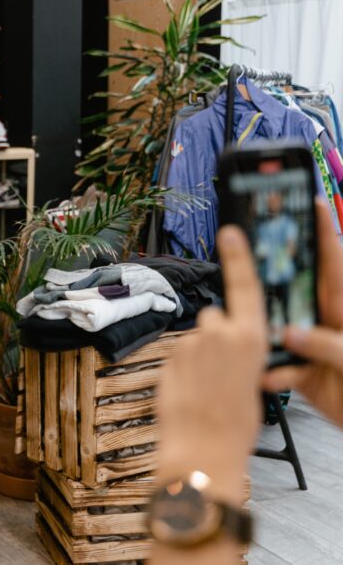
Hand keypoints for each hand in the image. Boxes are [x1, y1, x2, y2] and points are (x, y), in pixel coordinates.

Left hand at [156, 225, 267, 503]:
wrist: (203, 445)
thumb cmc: (234, 422)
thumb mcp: (253, 380)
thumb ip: (239, 353)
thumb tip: (229, 347)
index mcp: (251, 338)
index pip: (244, 287)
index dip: (237, 257)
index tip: (229, 231)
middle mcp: (220, 332)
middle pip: (214, 317)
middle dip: (214, 336)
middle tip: (219, 370)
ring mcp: (191, 342)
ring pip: (195, 338)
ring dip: (196, 354)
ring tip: (203, 386)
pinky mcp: (169, 354)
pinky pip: (178, 353)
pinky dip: (181, 367)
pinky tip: (188, 390)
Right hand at [263, 201, 342, 426]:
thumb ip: (329, 345)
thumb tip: (291, 334)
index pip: (333, 261)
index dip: (322, 231)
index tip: (309, 202)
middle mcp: (325, 321)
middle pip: (293, 286)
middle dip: (272, 272)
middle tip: (247, 254)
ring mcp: (313, 345)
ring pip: (277, 327)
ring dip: (264, 332)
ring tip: (251, 330)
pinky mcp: (303, 373)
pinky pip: (278, 367)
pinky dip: (272, 373)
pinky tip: (271, 378)